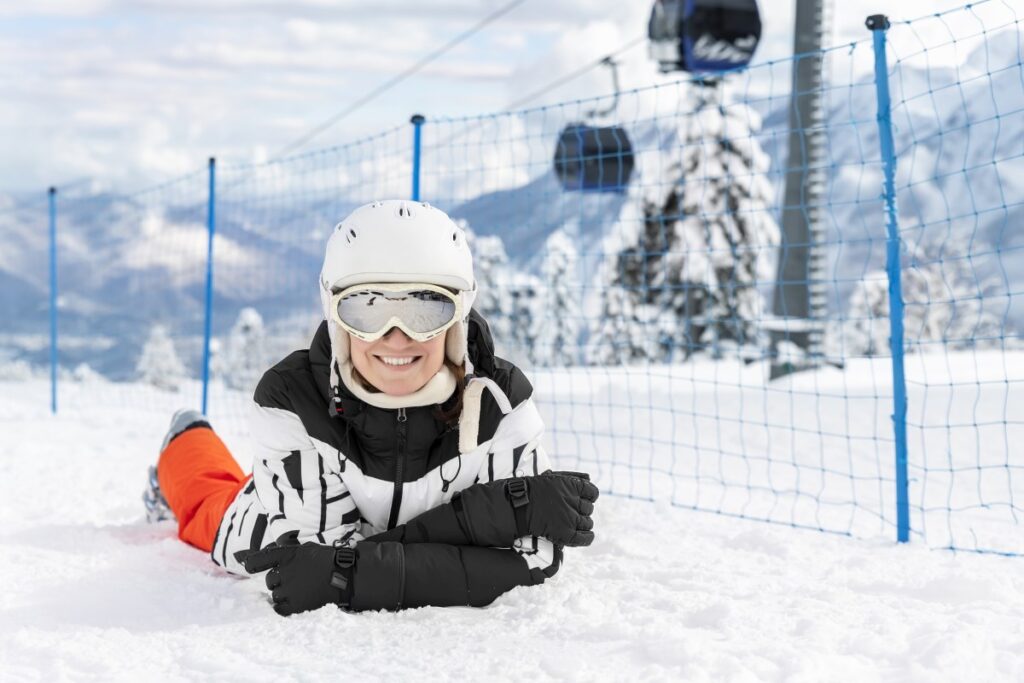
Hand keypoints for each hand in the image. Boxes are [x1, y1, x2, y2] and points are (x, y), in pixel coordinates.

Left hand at [235, 531, 353, 615]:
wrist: (346, 577)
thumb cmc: (327, 561)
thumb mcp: (306, 549)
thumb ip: (287, 550)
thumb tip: (269, 550)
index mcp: (287, 555)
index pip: (259, 560)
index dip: (251, 563)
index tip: (247, 565)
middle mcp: (285, 572)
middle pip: (269, 580)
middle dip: (278, 581)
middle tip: (293, 580)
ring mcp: (289, 590)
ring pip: (274, 595)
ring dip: (283, 594)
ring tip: (300, 590)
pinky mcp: (295, 606)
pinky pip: (279, 608)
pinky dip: (283, 606)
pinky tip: (293, 602)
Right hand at [507, 471, 598, 546]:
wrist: (516, 507)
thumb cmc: (532, 491)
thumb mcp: (553, 478)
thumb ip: (572, 478)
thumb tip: (590, 477)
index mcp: (572, 486)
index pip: (593, 492)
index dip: (589, 497)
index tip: (582, 499)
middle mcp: (574, 502)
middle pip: (589, 509)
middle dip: (582, 510)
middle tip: (570, 511)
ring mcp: (571, 519)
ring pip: (588, 523)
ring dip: (582, 523)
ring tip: (571, 523)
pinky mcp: (566, 534)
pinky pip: (585, 538)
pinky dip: (587, 538)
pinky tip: (583, 536)